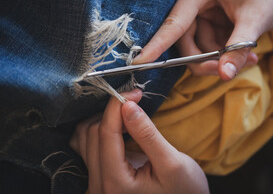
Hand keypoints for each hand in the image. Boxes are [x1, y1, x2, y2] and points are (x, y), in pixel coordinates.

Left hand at [70, 89, 208, 193]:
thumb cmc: (184, 191)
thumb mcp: (172, 163)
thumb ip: (147, 134)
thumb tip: (127, 106)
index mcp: (116, 184)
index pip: (105, 134)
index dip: (116, 106)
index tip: (134, 92)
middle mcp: (98, 187)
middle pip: (90, 134)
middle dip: (111, 111)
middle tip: (135, 101)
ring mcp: (96, 184)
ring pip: (84, 138)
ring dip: (103, 119)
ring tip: (127, 114)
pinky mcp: (99, 179)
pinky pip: (87, 148)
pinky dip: (100, 130)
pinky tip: (119, 127)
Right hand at [133, 0, 272, 80]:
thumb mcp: (256, 21)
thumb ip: (237, 49)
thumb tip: (224, 75)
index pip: (174, 23)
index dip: (157, 45)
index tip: (138, 62)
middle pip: (185, 40)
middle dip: (205, 59)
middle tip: (227, 69)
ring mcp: (200, 9)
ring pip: (197, 46)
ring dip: (220, 58)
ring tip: (250, 57)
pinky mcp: (209, 18)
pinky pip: (208, 44)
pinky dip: (225, 52)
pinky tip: (248, 53)